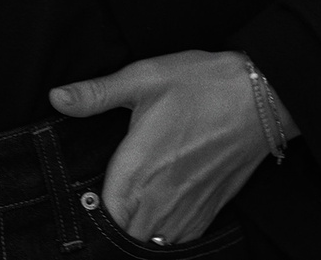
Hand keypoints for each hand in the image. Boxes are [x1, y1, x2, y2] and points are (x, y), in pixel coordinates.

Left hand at [49, 50, 295, 245]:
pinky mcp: (209, 212)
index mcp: (136, 171)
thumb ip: (96, 94)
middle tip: (108, 207)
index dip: (90, 212)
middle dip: (113, 226)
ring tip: (130, 214)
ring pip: (151, 244)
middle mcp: (159, 200)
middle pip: (123, 237)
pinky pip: (179, 242)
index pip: (101, 216)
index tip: (87, 200)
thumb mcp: (144, 77)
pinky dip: (164, 236)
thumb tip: (57, 98)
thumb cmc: (202, 85)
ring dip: (137, 234)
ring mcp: (186, 211)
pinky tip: (158, 219)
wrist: (262, 97)